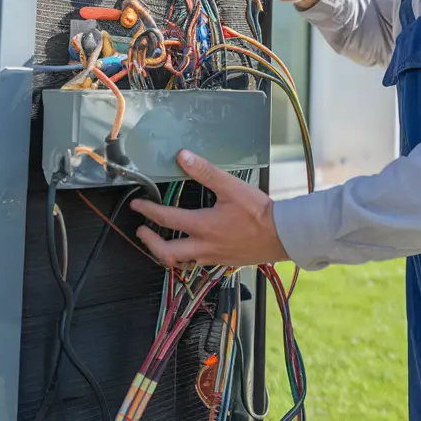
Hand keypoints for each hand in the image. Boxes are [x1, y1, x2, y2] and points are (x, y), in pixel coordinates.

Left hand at [131, 150, 289, 267]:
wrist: (284, 235)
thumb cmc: (258, 212)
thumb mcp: (231, 187)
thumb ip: (205, 172)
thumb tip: (182, 157)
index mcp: (202, 226)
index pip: (166, 219)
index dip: (148, 211)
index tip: (136, 205)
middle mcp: (204, 246)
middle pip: (166, 253)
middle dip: (150, 243)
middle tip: (142, 231)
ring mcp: (214, 258)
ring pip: (182, 262)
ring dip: (167, 253)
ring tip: (161, 242)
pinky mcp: (225, 262)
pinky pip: (199, 264)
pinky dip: (188, 257)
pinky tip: (192, 248)